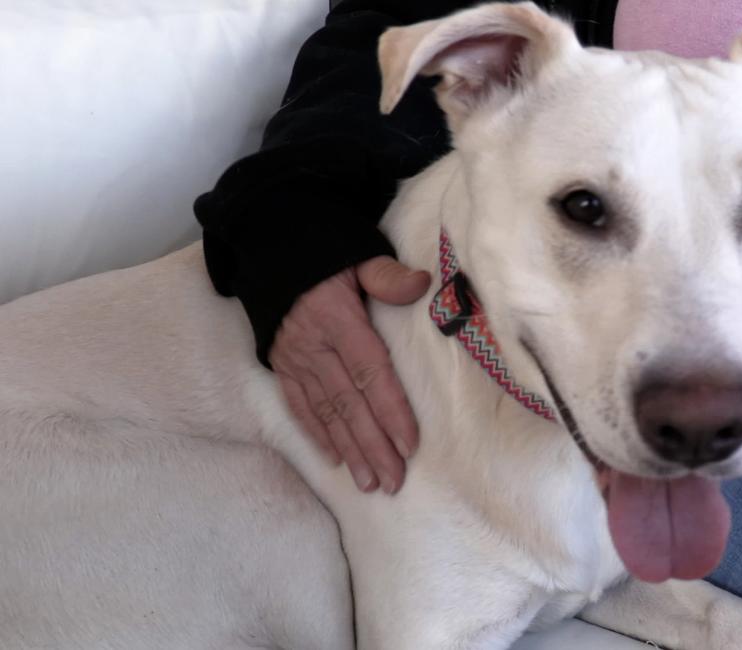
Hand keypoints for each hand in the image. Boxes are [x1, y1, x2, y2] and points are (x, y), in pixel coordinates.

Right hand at [270, 256, 430, 493]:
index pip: (370, 373)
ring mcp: (294, 358)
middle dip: (372, 446)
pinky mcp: (280, 364)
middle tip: (394, 481)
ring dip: (348, 450)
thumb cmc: (324, 251)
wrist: (267, 242)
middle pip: (349, 403)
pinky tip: (334, 458)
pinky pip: (298, 405)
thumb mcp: (357, 253)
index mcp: (338, 320)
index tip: (409, 445)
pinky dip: (317, 434)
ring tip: (369, 482)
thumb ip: (387, 275)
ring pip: (324, 412)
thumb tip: (421, 284)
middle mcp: (314, 346)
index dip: (390, 410)